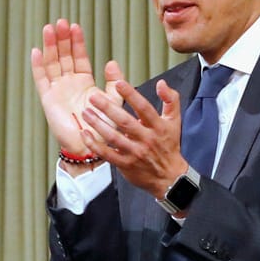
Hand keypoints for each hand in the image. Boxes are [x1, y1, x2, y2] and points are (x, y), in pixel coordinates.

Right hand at [29, 20, 101, 164]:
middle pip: (63, 56)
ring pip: (52, 63)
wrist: (92, 146)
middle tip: (61, 22)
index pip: (79, 56)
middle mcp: (69, 83)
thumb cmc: (105, 127)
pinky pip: (41, 79)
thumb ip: (114, 81)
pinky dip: (38, 65)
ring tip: (50, 29)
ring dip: (50, 46)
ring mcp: (57, 90)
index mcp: (84, 82)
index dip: (77, 42)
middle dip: (62, 39)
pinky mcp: (48, 99)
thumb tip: (111, 61)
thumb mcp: (113, 100)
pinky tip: (36, 51)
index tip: (75, 26)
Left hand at [81, 72, 188, 195]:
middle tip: (93, 96)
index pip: (144, 108)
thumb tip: (161, 83)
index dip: (132, 95)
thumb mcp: (174, 121)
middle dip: (108, 108)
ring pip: (114, 137)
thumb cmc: (169, 146)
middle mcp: (146, 139)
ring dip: (98, 124)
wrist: (169, 177)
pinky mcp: (125, 165)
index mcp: (158, 126)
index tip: (119, 83)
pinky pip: (107, 154)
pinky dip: (95, 145)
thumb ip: (170, 99)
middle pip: (125, 122)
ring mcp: (135, 153)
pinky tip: (85, 134)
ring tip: (85, 113)